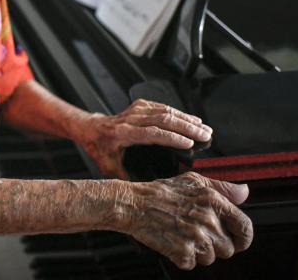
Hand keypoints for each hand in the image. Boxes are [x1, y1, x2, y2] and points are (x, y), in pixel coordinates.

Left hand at [77, 99, 211, 177]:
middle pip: (162, 119)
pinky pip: (163, 107)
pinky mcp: (140, 105)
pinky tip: (193, 119)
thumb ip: (126, 178)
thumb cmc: (99, 149)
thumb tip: (146, 192)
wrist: (90, 128)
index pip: (151, 133)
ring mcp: (135, 109)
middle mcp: (129, 119)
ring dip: (187, 119)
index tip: (190, 143)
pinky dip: (180, 113)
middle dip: (187, 127)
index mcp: (122, 133)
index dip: (172, 137)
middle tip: (206, 135)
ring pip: (165, 111)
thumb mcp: (108, 167)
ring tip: (205, 129)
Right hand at [119, 172, 253, 269]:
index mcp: (214, 202)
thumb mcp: (193, 181)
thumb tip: (244, 192)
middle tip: (199, 233)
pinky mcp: (183, 252)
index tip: (238, 240)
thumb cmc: (163, 192)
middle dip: (216, 245)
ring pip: (212, 258)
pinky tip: (174, 241)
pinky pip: (193, 264)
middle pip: (229, 248)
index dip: (244, 237)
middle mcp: (208, 221)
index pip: (245, 228)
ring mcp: (196, 238)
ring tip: (184, 235)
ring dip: (200, 252)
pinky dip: (183, 257)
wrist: (134, 205)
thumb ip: (223, 187)